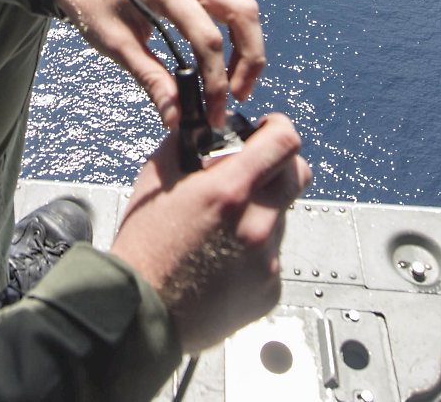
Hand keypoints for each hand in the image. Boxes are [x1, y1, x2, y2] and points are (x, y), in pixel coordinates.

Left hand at [55, 0, 263, 130]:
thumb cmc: (92, 5)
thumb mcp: (116, 45)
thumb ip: (150, 79)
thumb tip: (175, 118)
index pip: (207, 38)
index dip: (215, 80)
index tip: (213, 113)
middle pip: (242, 13)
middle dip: (249, 58)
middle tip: (238, 95)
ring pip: (242, 8)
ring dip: (247, 48)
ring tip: (235, 85)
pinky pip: (229, 7)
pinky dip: (235, 36)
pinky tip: (224, 65)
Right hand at [109, 113, 309, 351]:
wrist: (141, 310)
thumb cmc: (144, 246)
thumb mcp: (158, 178)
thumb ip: (188, 145)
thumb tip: (208, 129)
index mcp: (229, 192)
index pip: (285, 142)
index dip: (278, 129)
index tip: (267, 131)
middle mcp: (256, 225)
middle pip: (299, 175)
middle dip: (278, 166)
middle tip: (252, 173)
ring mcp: (267, 261)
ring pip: (281, 217)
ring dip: (260, 213)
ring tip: (221, 230)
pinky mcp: (270, 289)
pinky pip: (272, 256)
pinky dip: (254, 252)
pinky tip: (224, 260)